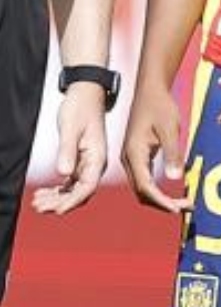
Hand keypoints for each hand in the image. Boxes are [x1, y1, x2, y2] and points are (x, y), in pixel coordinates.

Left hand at [32, 85, 109, 215]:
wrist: (86, 96)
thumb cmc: (80, 109)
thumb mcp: (71, 129)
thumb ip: (67, 152)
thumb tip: (63, 174)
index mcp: (98, 160)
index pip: (86, 188)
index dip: (71, 201)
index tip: (56, 210)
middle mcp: (95, 166)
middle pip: (80, 193)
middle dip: (59, 203)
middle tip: (38, 208)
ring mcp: (88, 165)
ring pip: (73, 190)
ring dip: (56, 198)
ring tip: (37, 202)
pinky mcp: (80, 161)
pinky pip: (70, 182)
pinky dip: (57, 189)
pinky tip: (43, 193)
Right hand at [120, 82, 191, 213]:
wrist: (151, 90)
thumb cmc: (160, 106)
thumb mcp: (169, 129)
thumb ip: (172, 153)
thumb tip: (175, 177)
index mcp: (134, 153)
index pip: (145, 186)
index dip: (161, 201)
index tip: (178, 210)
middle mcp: (129, 158)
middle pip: (142, 192)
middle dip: (163, 204)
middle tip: (188, 207)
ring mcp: (132, 157)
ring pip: (143, 187)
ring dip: (161, 199)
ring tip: (185, 203)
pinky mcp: (138, 155)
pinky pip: (145, 179)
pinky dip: (158, 190)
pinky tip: (174, 192)